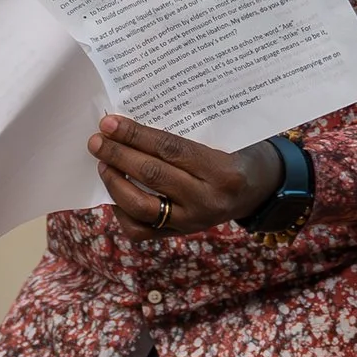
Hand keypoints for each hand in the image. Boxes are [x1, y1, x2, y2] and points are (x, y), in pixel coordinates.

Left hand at [89, 115, 284, 240]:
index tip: (110, 122)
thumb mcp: (223, 137)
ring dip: (115, 183)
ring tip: (103, 164)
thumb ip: (185, 133)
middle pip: (152, 176)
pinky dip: (122, 211)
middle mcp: (207, 200)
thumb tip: (133, 122)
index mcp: (222, 170)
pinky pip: (142, 230)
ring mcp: (193, 222)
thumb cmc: (237, 152)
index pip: (169, 150)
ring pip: (142, 207)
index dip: (135, 135)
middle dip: (118, 156)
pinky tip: (115, 192)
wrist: (260, 189)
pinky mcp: (181, 235)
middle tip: (97, 141)